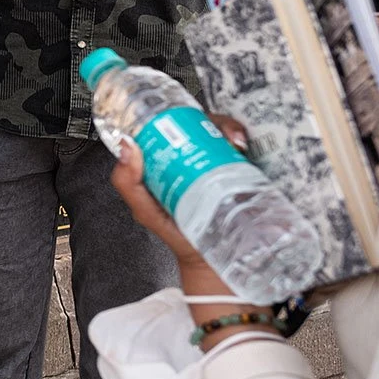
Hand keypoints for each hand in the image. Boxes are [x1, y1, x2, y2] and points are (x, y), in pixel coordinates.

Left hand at [110, 117, 248, 299]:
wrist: (215, 264)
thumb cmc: (179, 235)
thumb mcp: (145, 210)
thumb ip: (128, 183)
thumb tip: (127, 147)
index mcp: (174, 162)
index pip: (176, 127)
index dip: (178, 114)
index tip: (182, 116)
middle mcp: (201, 159)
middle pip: (207, 125)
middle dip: (214, 120)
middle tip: (218, 132)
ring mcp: (225, 166)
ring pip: (230, 135)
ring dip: (232, 128)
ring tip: (233, 141)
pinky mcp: (247, 176)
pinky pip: (252, 153)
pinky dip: (250, 144)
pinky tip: (244, 148)